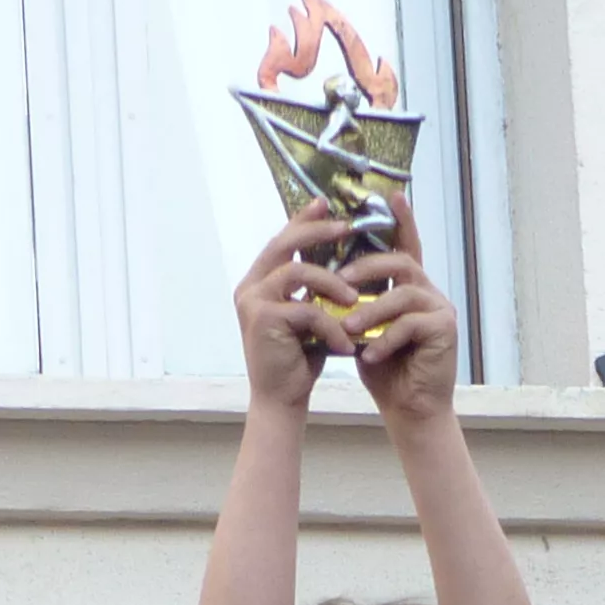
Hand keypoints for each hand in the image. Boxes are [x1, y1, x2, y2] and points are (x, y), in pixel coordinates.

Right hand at [232, 203, 362, 410]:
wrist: (281, 400)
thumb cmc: (299, 360)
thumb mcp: (310, 317)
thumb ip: (314, 290)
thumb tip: (345, 261)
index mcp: (259, 282)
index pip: (282, 241)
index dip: (303, 220)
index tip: (326, 203)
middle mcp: (250, 287)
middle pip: (283, 244)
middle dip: (316, 231)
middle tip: (346, 227)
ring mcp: (253, 301)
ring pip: (296, 271)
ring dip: (331, 283)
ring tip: (355, 299)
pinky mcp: (263, 319)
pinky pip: (305, 309)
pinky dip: (330, 325)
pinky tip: (346, 343)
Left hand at [342, 196, 460, 429]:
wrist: (410, 410)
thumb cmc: (384, 370)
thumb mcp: (361, 329)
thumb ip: (354, 301)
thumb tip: (326, 274)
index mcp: (410, 287)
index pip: (405, 246)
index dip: (400, 220)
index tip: (390, 194)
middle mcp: (429, 292)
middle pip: (400, 261)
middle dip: (367, 269)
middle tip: (339, 282)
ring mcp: (440, 309)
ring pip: (403, 293)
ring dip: (371, 310)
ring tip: (348, 329)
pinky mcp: (445, 330)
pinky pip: (410, 323)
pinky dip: (385, 339)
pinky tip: (369, 355)